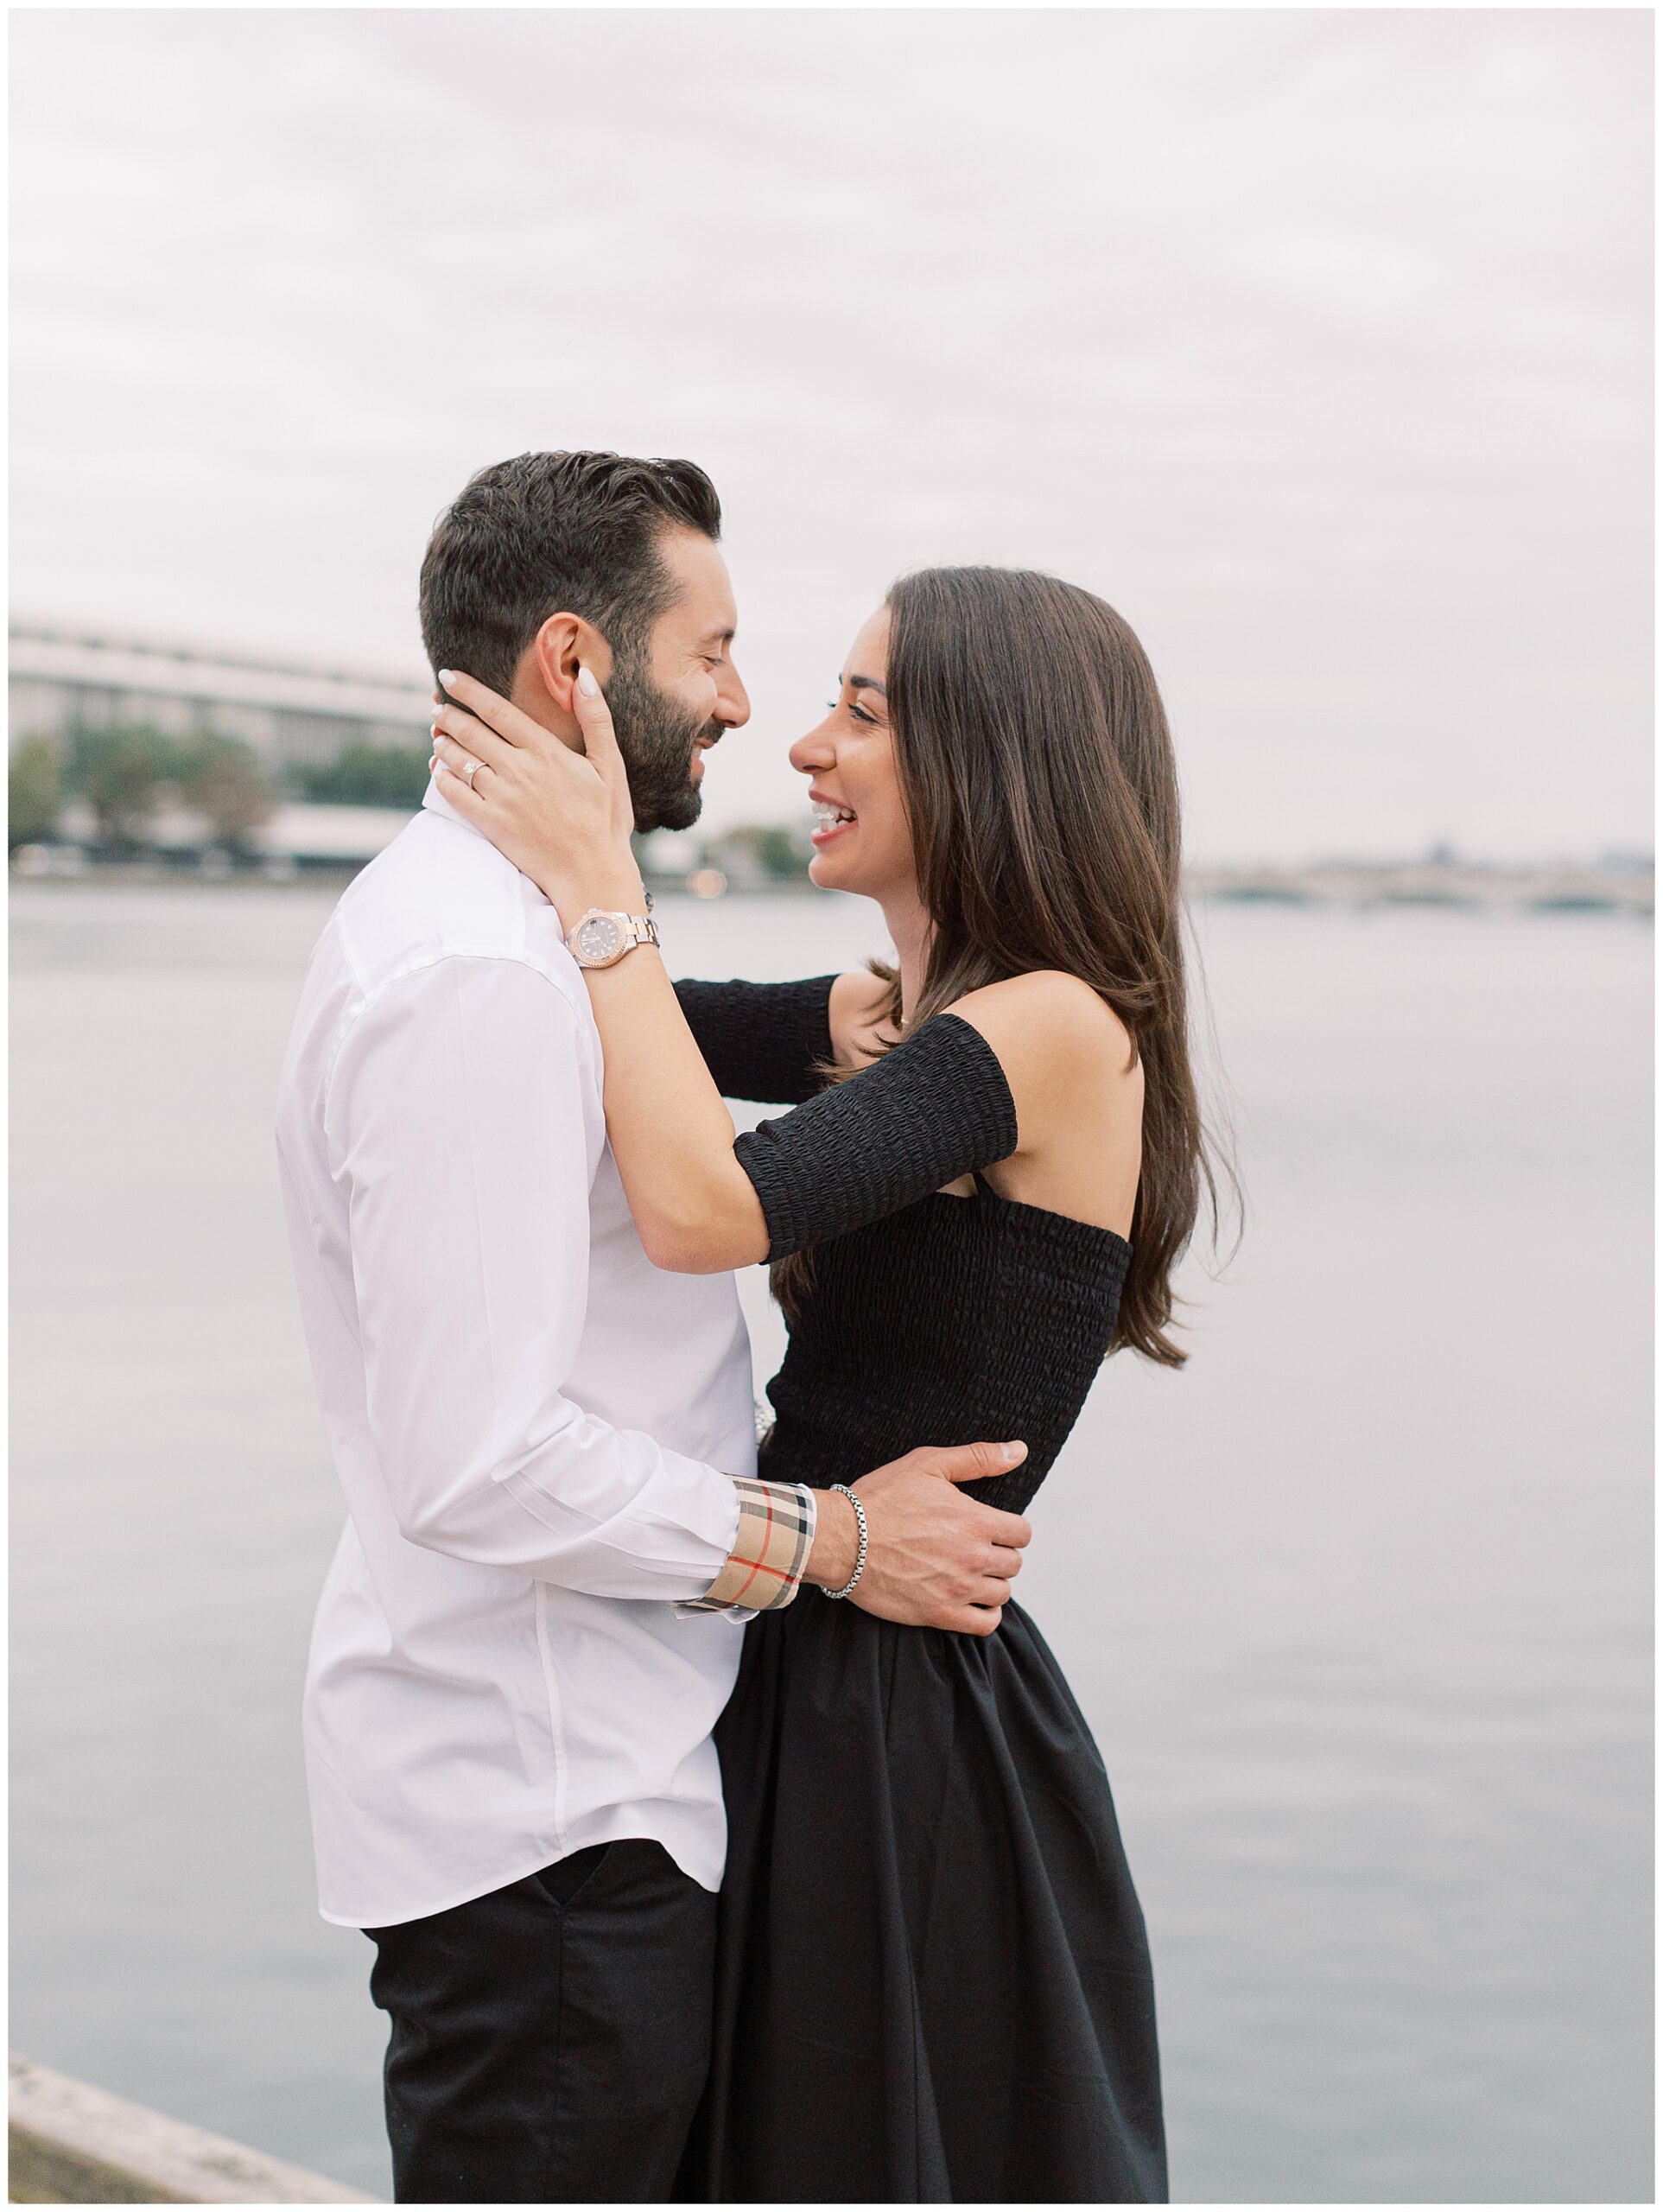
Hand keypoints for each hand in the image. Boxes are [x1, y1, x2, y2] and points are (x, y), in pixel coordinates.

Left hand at [429, 666, 639, 917]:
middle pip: (471, 732)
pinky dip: (443, 778)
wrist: (591, 872)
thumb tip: (584, 675)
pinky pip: (455, 794)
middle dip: (448, 715)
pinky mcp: (491, 824)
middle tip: (437, 706)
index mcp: (545, 751)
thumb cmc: (605, 820)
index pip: (497, 710)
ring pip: (459, 760)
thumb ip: (596, 718)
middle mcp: (519, 770)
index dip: (468, 690)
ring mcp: (502, 798)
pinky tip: (440, 771)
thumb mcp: (610, 765)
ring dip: (443, 743)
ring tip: (437, 735)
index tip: (448, 675)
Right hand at [805, 1442, 1031, 1635]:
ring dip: (992, 1583)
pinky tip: (971, 1601)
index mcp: (976, 1521)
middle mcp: (973, 1557)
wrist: (841, 1539)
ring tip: (970, 1573)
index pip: (1022, 1533)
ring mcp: (957, 1588)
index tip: (992, 1528)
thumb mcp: (928, 1464)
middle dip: (999, 1554)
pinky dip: (985, 1614)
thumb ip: (979, 1457)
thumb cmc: (880, 1498)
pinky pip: (985, 1624)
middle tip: (974, 1549)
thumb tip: (1019, 1450)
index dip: (1010, 1528)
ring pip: (1002, 1593)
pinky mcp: (939, 1614)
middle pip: (1014, 1564)